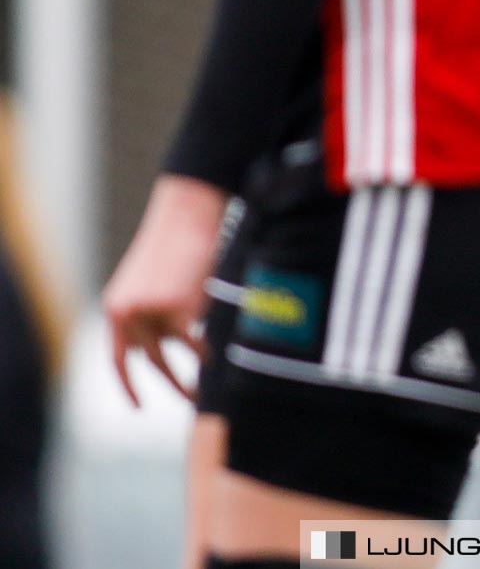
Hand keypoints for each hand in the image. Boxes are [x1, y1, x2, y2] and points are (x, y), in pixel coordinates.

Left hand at [101, 174, 227, 405]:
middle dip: (174, 383)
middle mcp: (129, 313)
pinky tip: (224, 346)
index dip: (128, 384)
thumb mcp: (156, 279)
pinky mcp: (180, 308)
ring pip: (181, 350)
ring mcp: (153, 312)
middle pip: (153, 360)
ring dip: (199, 362)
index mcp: (117, 307)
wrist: (187, 211)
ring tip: (216, 368)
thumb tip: (177, 344)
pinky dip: (212, 344)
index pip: (119, 356)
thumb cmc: (178, 239)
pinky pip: (198, 338)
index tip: (139, 406)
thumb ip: (156, 310)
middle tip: (192, 398)